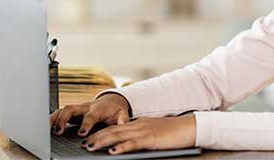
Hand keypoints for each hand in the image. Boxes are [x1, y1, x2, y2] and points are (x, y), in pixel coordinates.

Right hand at [49, 93, 130, 137]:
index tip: (82, 134)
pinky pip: (59, 113)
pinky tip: (44, 128)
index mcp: (97, 109)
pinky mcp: (71, 111)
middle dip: (63, 120)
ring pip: (62, 110)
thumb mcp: (121, 114)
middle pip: (71, 109)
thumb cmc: (114, 111)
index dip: (86, 124)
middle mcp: (85, 107)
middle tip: (58, 132)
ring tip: (46, 131)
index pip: (90, 116)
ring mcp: (77, 108)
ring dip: (54, 119)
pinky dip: (51, 119)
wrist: (111, 102)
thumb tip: (122, 123)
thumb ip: (122, 119)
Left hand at [80, 114, 196, 154]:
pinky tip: (113, 151)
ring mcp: (144, 131)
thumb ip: (140, 136)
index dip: (101, 132)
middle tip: (84, 143)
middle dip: (97, 137)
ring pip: (118, 135)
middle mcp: (138, 125)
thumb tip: (128, 143)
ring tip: (91, 146)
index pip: (115, 127)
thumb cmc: (173, 132)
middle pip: (113, 130)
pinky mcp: (151, 139)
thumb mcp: (153, 132)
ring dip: (103, 141)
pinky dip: (121, 147)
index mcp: (138, 123)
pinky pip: (133, 143)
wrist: (189, 126)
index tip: (89, 138)